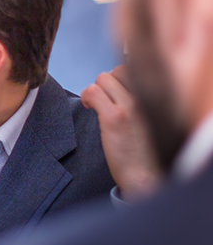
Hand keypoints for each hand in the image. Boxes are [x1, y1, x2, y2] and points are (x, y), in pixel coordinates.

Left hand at [81, 64, 161, 198]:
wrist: (147, 175)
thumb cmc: (146, 151)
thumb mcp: (151, 120)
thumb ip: (141, 102)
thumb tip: (119, 88)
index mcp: (158, 98)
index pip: (135, 69)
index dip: (120, 79)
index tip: (114, 93)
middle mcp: (147, 98)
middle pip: (119, 70)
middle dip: (107, 83)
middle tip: (103, 100)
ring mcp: (131, 106)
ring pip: (103, 78)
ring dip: (94, 90)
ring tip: (95, 106)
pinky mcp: (115, 118)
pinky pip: (93, 92)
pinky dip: (87, 97)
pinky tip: (89, 109)